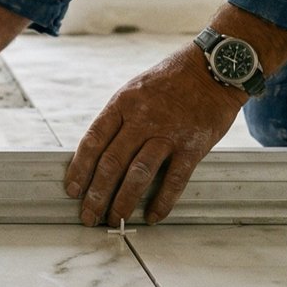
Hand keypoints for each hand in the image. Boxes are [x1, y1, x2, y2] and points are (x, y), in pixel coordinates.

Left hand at [64, 47, 244, 225]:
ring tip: (115, 220)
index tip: (72, 190)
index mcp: (123, 103)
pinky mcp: (192, 146)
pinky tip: (152, 216)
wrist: (215, 67)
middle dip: (96, 195)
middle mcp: (142, 119)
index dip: (79, 168)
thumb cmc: (172, 80)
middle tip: (89, 216)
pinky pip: (174, 180)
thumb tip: (99, 152)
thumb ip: (119, 118)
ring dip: (123, 202)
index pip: (93, 141)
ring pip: (138, 174)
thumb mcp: (136, 89)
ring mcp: (168, 133)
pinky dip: (162, 202)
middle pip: (111, 163)